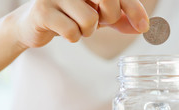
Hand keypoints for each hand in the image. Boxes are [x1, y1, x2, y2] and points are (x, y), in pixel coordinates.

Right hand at [9, 0, 148, 47]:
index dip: (134, 9)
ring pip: (90, 20)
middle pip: (108, 1)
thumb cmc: (69, 15)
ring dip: (87, 31)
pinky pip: (72, 32)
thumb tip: (143, 27)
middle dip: (108, 17)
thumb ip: (119, 19)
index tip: (143, 27)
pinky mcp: (43, 10)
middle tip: (98, 21)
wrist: (34, 22)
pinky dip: (73, 37)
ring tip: (76, 26)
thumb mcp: (97, 15)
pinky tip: (64, 31)